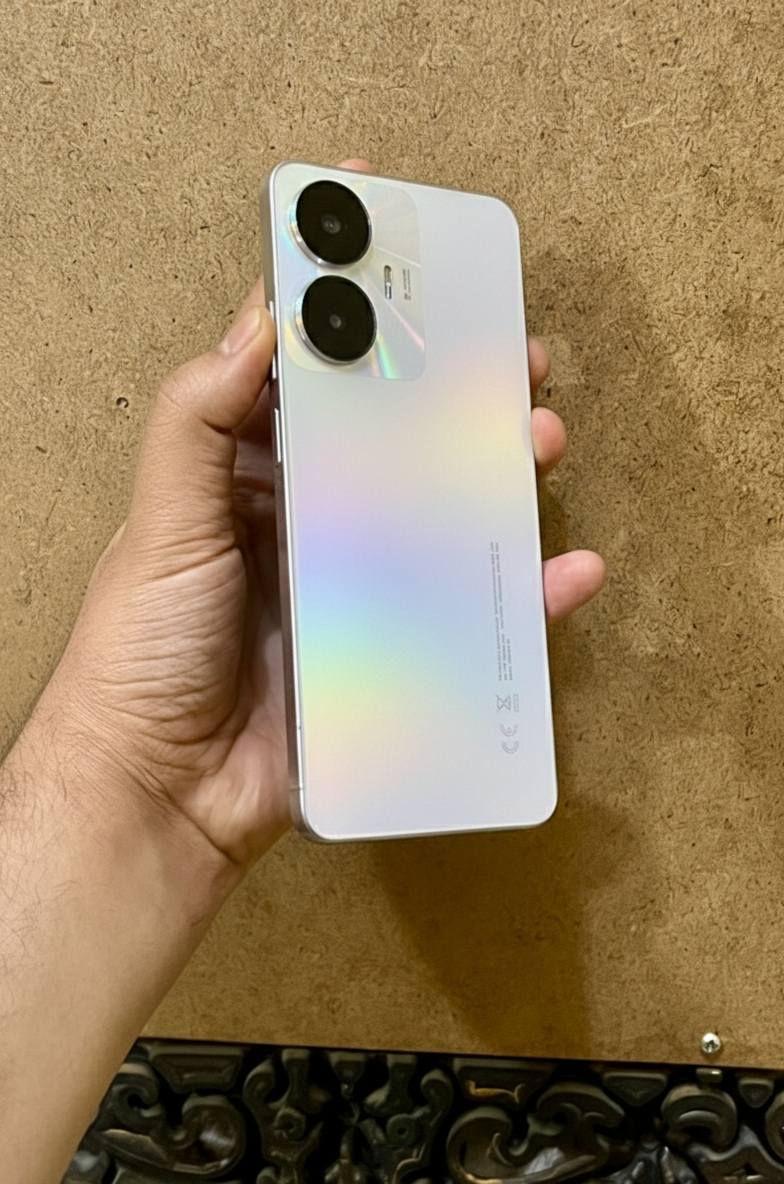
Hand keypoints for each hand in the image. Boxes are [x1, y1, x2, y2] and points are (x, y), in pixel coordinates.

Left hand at [40, 159, 604, 875]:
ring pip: (443, 510)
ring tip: (541, 438)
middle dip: (452, 388)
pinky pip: (470, 612)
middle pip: (394, 435)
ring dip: (499, 471)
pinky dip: (524, 592)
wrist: (163, 792)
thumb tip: (258, 321)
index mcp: (250, 476)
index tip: (394, 245)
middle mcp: (310, 518)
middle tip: (510, 352)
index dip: (347, 311)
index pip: (307, 376)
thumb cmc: (145, 649)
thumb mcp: (162, 524)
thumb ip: (198, 424)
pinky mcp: (391, 652)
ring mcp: (356, 585)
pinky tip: (567, 571)